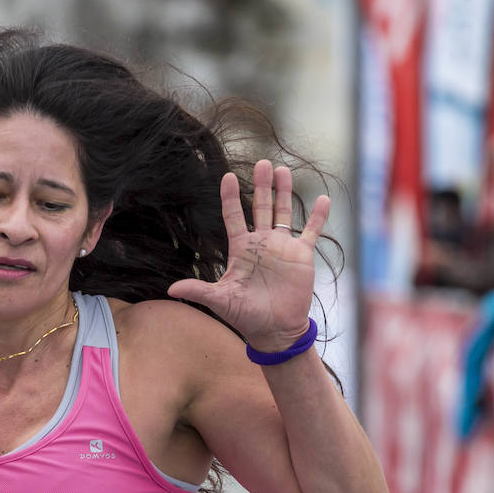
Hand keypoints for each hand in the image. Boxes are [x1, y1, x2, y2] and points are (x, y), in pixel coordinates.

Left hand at [168, 160, 329, 351]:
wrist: (274, 331)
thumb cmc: (245, 317)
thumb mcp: (220, 301)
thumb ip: (198, 290)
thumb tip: (171, 289)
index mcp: (240, 249)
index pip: (233, 216)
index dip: (230, 197)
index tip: (226, 176)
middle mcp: (261, 243)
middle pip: (260, 206)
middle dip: (261, 185)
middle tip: (262, 162)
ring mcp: (282, 247)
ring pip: (283, 212)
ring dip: (283, 192)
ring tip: (283, 170)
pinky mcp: (301, 256)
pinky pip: (311, 231)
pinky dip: (317, 217)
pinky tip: (323, 199)